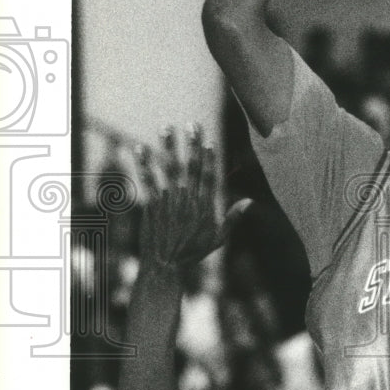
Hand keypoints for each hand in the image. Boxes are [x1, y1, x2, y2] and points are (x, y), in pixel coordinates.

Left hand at [137, 126, 250, 269]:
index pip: (208, 177)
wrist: (166, 265)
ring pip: (169, 170)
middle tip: (192, 124)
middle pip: (190, 168)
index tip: (208, 142)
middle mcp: (187, 201)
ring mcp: (168, 202)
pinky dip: (143, 165)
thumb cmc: (193, 252)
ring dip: (168, 148)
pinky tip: (139, 149)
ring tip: (166, 128)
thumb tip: (249, 202)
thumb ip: (233, 218)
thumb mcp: (219, 238)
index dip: (208, 159)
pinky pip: (147, 181)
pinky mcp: (151, 205)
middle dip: (192, 145)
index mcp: (204, 207)